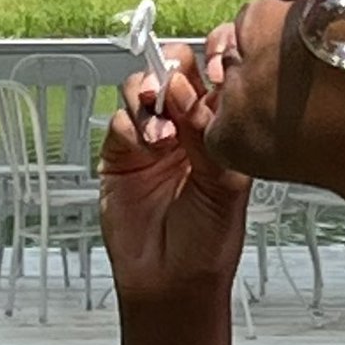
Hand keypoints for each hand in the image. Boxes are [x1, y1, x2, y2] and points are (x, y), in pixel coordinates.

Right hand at [97, 39, 249, 307]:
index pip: (217, 77)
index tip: (217, 64)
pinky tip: (148, 144)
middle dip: (174, 69)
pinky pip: (120, 121)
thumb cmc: (208, 242)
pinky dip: (132, 124)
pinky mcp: (119, 154)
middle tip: (176, 84)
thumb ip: (207, 136)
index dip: (215, 62)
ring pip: (142, 90)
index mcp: (220, 129)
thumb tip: (189, 92)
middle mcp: (185, 127)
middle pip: (175, 72)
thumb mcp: (225, 185)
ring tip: (162, 126)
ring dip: (150, 95)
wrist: (172, 281)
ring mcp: (151, 139)